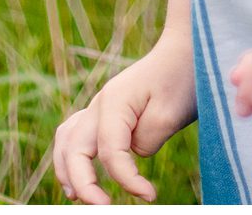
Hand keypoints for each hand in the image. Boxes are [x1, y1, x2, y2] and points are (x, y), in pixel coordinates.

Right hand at [50, 37, 195, 203]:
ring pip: (66, 141)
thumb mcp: (172, 113)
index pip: (109, 151)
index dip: (126, 179)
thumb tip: (133, 156)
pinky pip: (74, 135)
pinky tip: (76, 177)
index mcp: (114, 101)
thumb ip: (148, 139)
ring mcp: (99, 107)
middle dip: (84, 183)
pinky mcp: (105, 113)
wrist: (185, 52)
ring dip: (66, 170)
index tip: (150, 196)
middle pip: (74, 148)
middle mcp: (99, 103)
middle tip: (105, 208)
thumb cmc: (182, 79)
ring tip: (76, 197)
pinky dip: (70, 157)